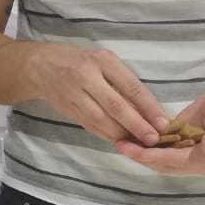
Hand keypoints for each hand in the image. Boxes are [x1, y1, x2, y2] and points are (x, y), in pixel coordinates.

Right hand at [26, 43, 168, 144]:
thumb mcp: (104, 60)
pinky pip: (90, 125)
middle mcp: (86, 77)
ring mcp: (74, 94)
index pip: (130, 86)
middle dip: (137, 125)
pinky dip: (107, 135)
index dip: (148, 107)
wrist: (40, 65)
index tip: (164, 123)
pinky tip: (121, 141)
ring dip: (122, 135)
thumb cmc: (81, 60)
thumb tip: (150, 110)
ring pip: (101, 120)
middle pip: (115, 106)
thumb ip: (123, 82)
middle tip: (153, 139)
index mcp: (102, 61)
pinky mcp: (67, 109)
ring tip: (140, 144)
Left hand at [115, 86, 204, 175]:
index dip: (152, 156)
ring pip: (162, 162)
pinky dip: (148, 149)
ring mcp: (192, 158)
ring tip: (121, 143)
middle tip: (119, 144)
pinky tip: (132, 139)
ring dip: (142, 155)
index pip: (176, 161)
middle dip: (142, 157)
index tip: (132, 149)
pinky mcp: (185, 150)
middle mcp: (200, 164)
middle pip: (165, 166)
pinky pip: (164, 153)